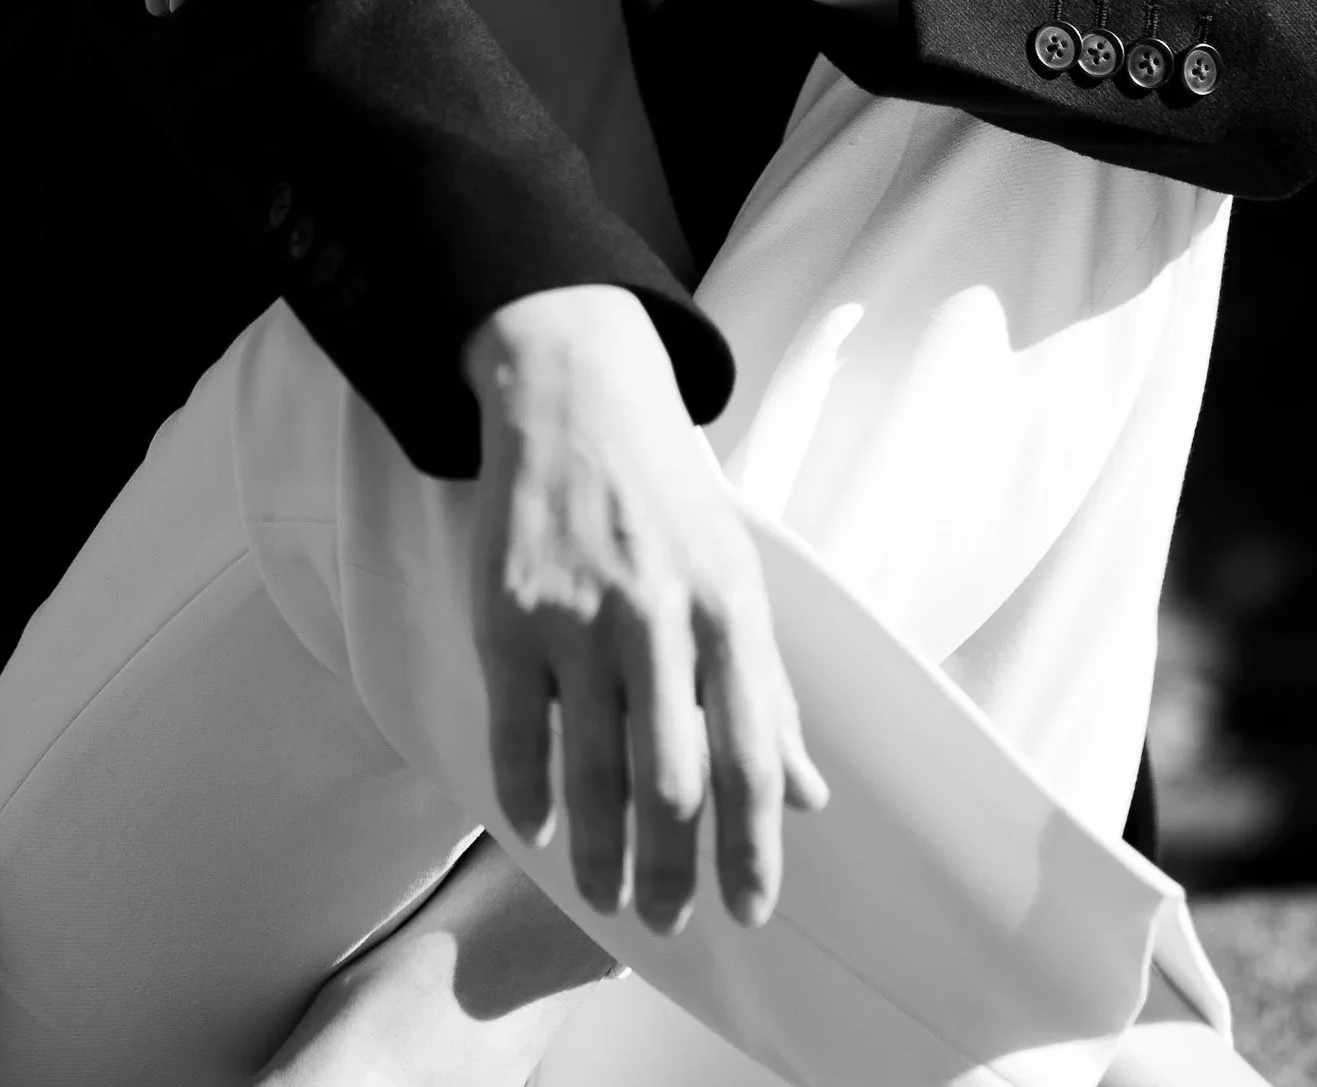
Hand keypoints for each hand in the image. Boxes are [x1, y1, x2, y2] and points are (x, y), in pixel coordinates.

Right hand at [461, 286, 826, 935]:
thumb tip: (808, 798)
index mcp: (728, 611)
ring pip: (591, 769)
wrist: (574, 395)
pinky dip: (526, 794)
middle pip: (670, 782)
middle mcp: (658, 617)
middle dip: (671, 871)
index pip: (752, 758)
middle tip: (668, 921)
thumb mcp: (736, 577)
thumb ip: (768, 690)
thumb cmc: (668, 496)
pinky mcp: (508, 610)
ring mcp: (577, 615)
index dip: (752, 848)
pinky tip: (536, 828)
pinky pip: (516, 729)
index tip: (749, 912)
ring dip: (599, 853)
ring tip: (606, 896)